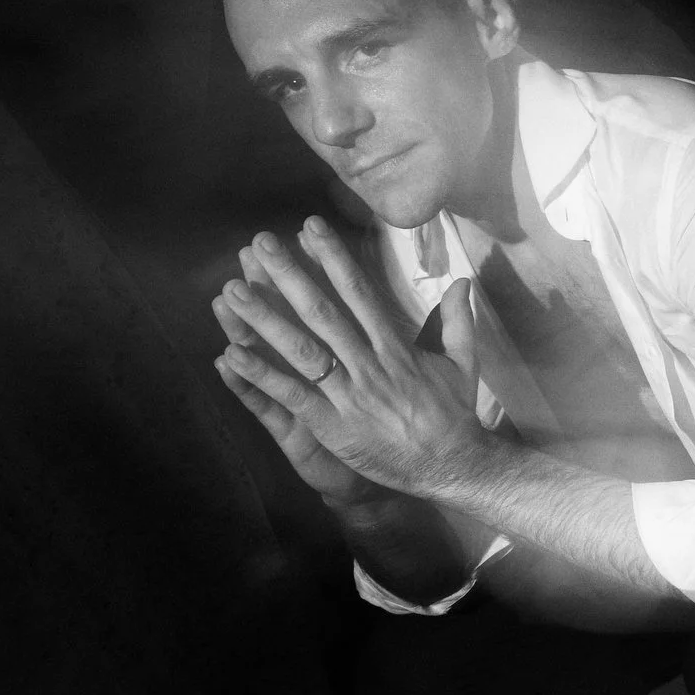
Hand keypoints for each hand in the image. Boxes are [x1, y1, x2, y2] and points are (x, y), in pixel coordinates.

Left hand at [213, 218, 491, 500]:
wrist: (454, 465)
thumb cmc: (456, 415)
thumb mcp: (464, 363)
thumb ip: (458, 320)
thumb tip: (461, 281)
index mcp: (396, 347)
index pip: (360, 293)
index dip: (332, 258)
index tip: (309, 228)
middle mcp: (369, 364)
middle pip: (322, 313)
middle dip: (289, 276)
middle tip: (259, 244)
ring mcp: (349, 395)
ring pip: (301, 350)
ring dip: (264, 320)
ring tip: (231, 292)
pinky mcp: (333, 425)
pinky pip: (292, 395)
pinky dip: (262, 376)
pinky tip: (231, 355)